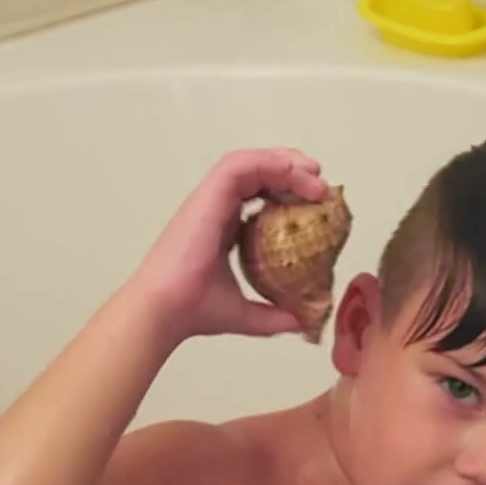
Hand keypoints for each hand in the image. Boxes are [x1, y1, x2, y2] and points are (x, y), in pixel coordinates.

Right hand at [127, 147, 330, 341]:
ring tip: (314, 175)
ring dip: (284, 162)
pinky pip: (238, 165)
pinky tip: (293, 173)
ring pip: (249, 163)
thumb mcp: (244, 315)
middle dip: (291, 170)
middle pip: (256, 173)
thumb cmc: (193, 311)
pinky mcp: (206, 196)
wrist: (165, 312)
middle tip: (320, 183)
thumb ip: (272, 316)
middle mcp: (215, 209)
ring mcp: (209, 200)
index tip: (316, 202)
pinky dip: (267, 162)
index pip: (258, 196)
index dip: (287, 191)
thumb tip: (300, 322)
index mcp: (222, 228)